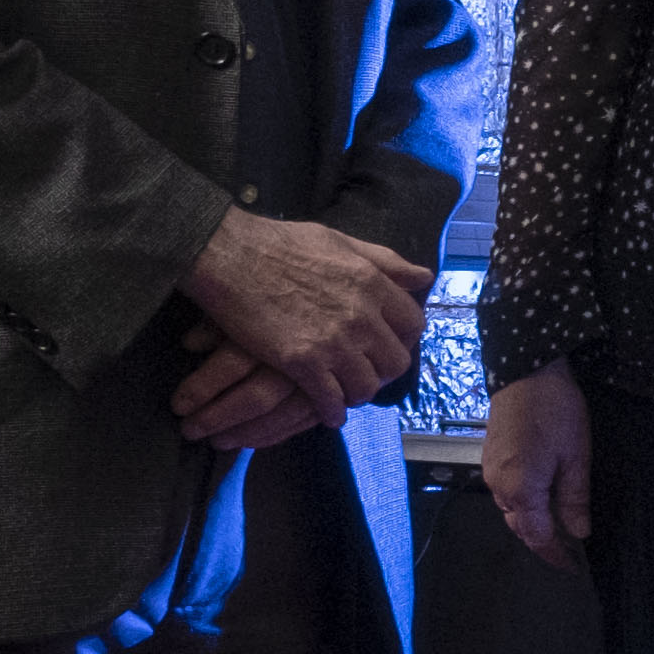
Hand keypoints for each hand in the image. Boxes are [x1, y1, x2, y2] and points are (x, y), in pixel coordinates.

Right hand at [173, 206, 426, 444]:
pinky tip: (327, 413)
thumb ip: (384, 261)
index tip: (390, 343)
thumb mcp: (340, 241)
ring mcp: (333, 342)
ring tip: (347, 392)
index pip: (413, 323)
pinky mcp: (302, 362)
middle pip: (395, 361)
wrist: (229, 255)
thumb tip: (424, 276)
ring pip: (366, 386)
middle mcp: (361, 316)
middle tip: (368, 371)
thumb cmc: (280, 243)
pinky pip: (330, 401)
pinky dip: (332, 412)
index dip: (404, 338)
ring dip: (358, 392)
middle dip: (384, 369)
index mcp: (372, 284)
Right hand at [481, 370, 593, 564]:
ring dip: (533, 522)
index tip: (571, 567)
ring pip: (511, 510)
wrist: (527, 372)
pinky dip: (523, 503)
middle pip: (520, 527)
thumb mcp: (576, 458)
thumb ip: (574, 499)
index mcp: (521, 490)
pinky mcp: (490, 458)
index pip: (537, 537)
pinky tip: (542, 499)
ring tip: (560, 526)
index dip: (555, 554)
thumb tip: (579, 532)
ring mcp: (490, 471)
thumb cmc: (556, 412)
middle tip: (570, 550)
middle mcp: (499, 486)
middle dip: (543, 541)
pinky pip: (505, 492)